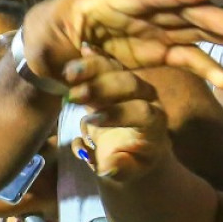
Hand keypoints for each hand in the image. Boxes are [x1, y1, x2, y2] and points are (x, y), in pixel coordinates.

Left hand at [20, 0, 222, 93]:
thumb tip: (71, 61)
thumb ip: (59, 42)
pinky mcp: (154, 51)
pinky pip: (186, 57)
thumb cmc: (43, 38)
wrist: (46, 53)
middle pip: (180, 11)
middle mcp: (137, 11)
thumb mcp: (43, 37)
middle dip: (214, 18)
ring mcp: (149, 30)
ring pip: (193, 30)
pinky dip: (207, 66)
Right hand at [63, 53, 169, 182]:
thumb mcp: (128, 172)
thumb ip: (121, 169)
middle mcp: (148, 97)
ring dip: (92, 68)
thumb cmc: (132, 163)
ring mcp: (133, 83)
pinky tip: (81, 49)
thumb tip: (109, 167)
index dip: (117, 114)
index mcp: (154, 122)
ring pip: (117, 69)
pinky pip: (107, 62)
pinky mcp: (118, 75)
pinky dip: (94, 56)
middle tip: (74, 95)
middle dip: (102, 88)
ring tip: (68, 73)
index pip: (141, 112)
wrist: (135, 147)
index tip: (90, 121)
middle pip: (130, 84)